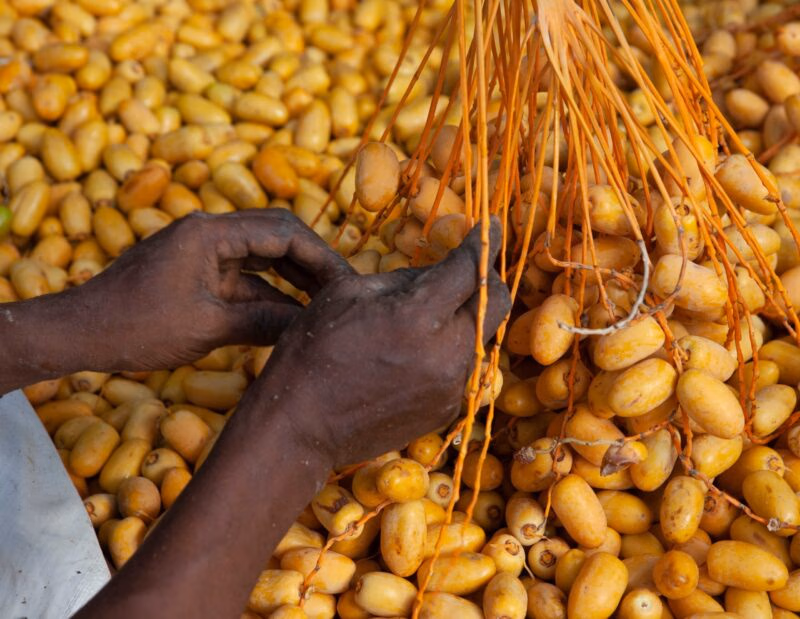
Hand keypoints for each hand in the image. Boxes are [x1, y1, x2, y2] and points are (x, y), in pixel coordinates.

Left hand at [68, 209, 352, 370]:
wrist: (80, 331)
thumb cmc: (137, 327)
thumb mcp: (208, 327)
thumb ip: (263, 321)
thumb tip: (311, 326)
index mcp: (210, 232)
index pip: (282, 232)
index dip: (320, 256)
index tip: (345, 283)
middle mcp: (209, 231)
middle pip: (276, 235)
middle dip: (311, 262)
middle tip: (341, 291)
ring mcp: (202, 249)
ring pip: (262, 255)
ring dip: (292, 278)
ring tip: (324, 303)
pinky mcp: (196, 269)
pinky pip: (243, 275)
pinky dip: (267, 293)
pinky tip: (290, 314)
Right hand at [258, 218, 510, 467]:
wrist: (300, 427)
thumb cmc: (312, 352)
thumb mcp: (347, 294)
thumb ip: (402, 278)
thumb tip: (438, 271)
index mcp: (418, 316)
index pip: (471, 267)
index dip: (484, 240)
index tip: (492, 225)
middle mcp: (447, 353)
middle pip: (495, 302)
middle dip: (485, 278)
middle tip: (465, 268)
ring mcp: (451, 386)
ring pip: (483, 336)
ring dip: (467, 316)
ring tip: (430, 314)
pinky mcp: (447, 410)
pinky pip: (465, 367)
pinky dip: (452, 349)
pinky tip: (419, 350)